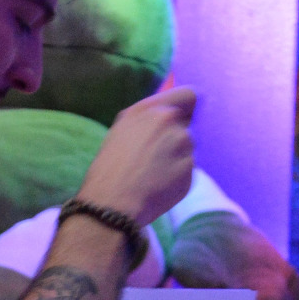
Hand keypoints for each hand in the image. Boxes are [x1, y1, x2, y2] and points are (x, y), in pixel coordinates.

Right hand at [78, 86, 195, 226]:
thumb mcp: (122, 130)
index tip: (181, 121)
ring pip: (188, 150)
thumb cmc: (109, 169)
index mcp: (150, 109)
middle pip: (187, 128)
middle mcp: (169, 121)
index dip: (187, 110)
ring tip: (153, 175)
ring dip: (177, 160)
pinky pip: (188, 172)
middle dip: (176, 141)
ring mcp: (182, 145)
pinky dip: (177, 179)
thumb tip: (173, 117)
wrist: (111, 203)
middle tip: (154, 159)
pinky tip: (158, 187)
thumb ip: (149, 120)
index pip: (188, 96)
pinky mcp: (189, 170)